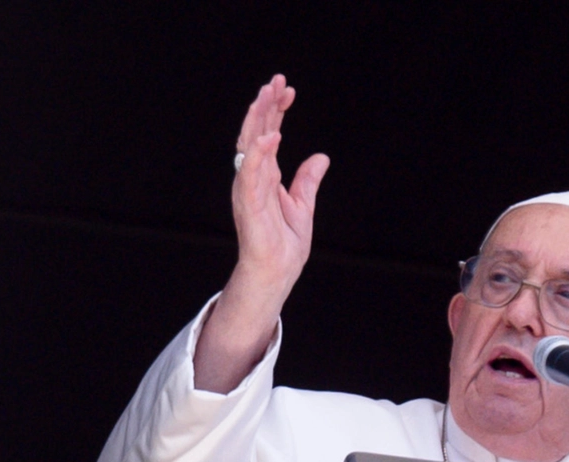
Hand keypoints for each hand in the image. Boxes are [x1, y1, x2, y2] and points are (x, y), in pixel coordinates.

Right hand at [195, 74, 329, 391]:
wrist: (278, 274)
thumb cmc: (284, 244)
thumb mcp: (303, 205)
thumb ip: (307, 180)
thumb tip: (320, 157)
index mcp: (265, 175)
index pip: (268, 134)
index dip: (275, 110)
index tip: (288, 88)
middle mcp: (253, 177)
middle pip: (255, 133)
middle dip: (264, 105)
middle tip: (276, 80)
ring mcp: (249, 189)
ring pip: (250, 146)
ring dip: (258, 120)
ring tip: (268, 95)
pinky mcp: (249, 205)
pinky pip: (251, 175)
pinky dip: (260, 154)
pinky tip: (272, 135)